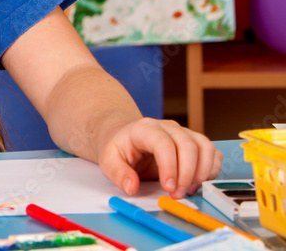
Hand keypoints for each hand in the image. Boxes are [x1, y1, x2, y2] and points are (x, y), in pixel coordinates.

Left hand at [97, 118, 222, 198]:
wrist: (126, 136)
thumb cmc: (120, 148)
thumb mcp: (108, 160)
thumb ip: (118, 173)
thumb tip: (132, 187)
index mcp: (145, 129)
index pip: (163, 143)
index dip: (170, 167)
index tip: (168, 188)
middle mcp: (168, 127)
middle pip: (188, 145)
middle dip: (187, 174)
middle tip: (177, 194)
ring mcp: (184, 133)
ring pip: (205, 147)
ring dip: (202, 172)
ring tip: (188, 190)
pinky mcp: (195, 142)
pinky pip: (212, 152)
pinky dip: (211, 169)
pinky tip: (198, 182)